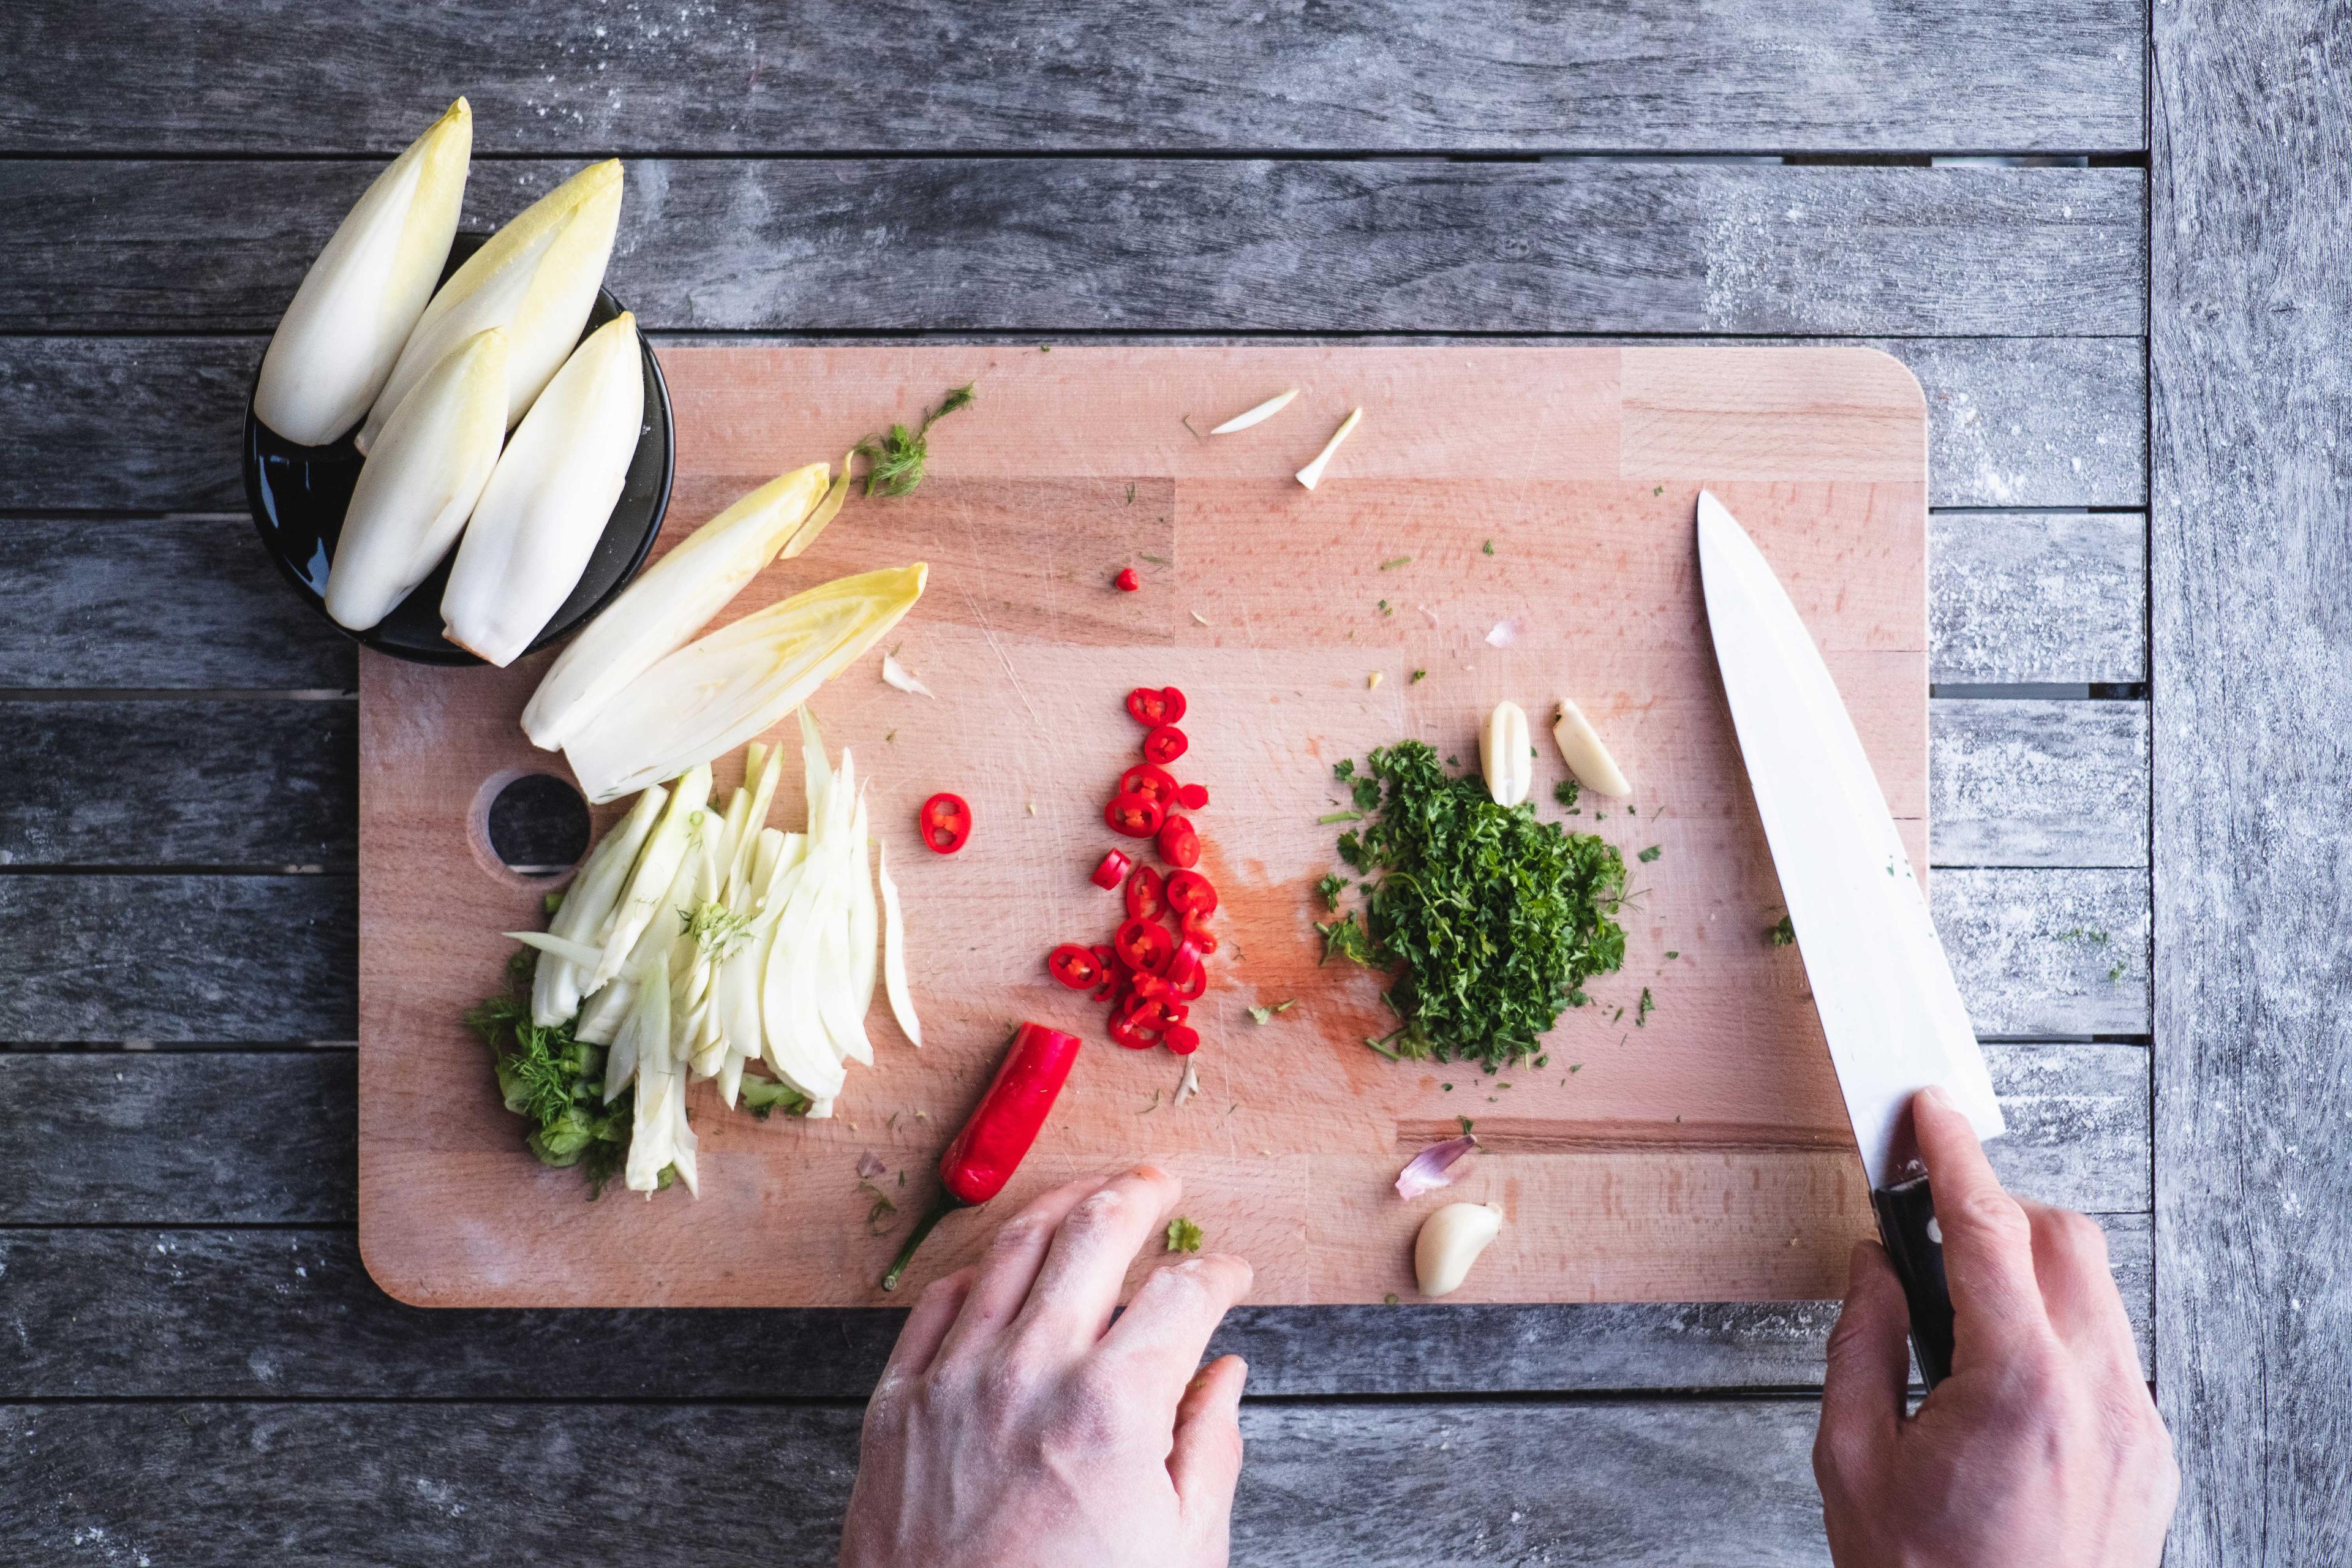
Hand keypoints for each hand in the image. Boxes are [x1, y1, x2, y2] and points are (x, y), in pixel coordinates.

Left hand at [840, 1166, 1253, 1567]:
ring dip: (1060, 1207)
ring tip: (1091, 1194)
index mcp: (1114, 1406)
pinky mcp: (895, 1406)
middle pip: (1094, 1234)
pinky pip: (938, 1303)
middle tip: (1161, 1185)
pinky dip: (981, 1270)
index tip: (1228, 1274)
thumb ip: (1210, 1449)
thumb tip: (1224, 1374)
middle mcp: (1030, 1371)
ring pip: (1010, 1249)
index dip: (1217, 1272)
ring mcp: (953, 1382)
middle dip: (1139, 1196)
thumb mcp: (1180, 1551)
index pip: (1182, 1291)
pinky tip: (1006, 1265)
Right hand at [1814, 1086, 2176, 1565]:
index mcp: (2018, 1389)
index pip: (1989, 1230)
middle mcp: (2097, 1398)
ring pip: (2095, 1293)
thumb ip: (1862, 1346)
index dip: (1953, 1156)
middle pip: (2065, 1239)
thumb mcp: (1854, 1462)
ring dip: (2028, 1274)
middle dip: (1997, 1212)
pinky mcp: (2150, 1456)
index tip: (1930, 1113)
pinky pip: (2109, 1354)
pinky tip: (2000, 1376)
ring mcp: (2136, 1428)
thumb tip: (1875, 1268)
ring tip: (1961, 1318)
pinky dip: (2056, 1334)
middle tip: (1929, 1227)